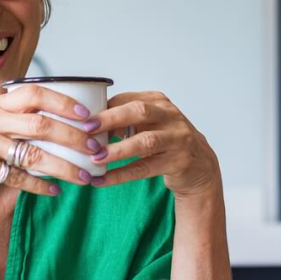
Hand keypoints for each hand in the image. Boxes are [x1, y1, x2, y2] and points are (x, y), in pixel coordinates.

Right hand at [0, 85, 103, 205]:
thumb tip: (50, 120)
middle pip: (40, 124)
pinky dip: (38, 185)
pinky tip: (55, 191)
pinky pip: (16, 177)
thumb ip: (8, 118)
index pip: (34, 93)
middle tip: (95, 147)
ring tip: (84, 175)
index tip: (87, 114)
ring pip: (33, 154)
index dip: (63, 102)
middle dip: (73, 136)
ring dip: (63, 166)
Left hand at [86, 91, 220, 198]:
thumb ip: (123, 119)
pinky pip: (145, 169)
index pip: (127, 99)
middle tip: (86, 130)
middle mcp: (170, 116)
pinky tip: (102, 180)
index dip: (104, 108)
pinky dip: (122, 174)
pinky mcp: (179, 161)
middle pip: (139, 112)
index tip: (81, 117)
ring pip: (145, 142)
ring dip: (117, 150)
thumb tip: (85, 124)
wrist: (199, 165)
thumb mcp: (148, 124)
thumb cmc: (164, 141)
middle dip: (110, 119)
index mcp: (159, 102)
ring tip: (94, 159)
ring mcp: (178, 138)